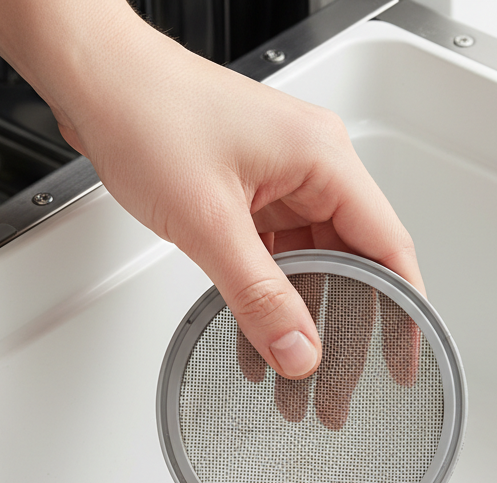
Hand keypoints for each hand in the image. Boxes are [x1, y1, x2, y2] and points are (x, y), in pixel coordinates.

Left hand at [0, 0, 424, 397]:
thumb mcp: (209, 221)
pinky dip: (269, 301)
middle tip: (337, 390)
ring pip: (311, 267)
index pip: (387, 247)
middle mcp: (311, 168)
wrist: (92, 79)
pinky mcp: (251, 195)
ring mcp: (281, 182)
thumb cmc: (145, 111)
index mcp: (322, 159)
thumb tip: (299, 350)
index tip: (404, 360)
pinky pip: (275, 260)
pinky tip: (259, 342)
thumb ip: (258, 296)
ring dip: (302, 322)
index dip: (402, 310)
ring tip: (297, 379)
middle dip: (344, 332)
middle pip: (351, 264)